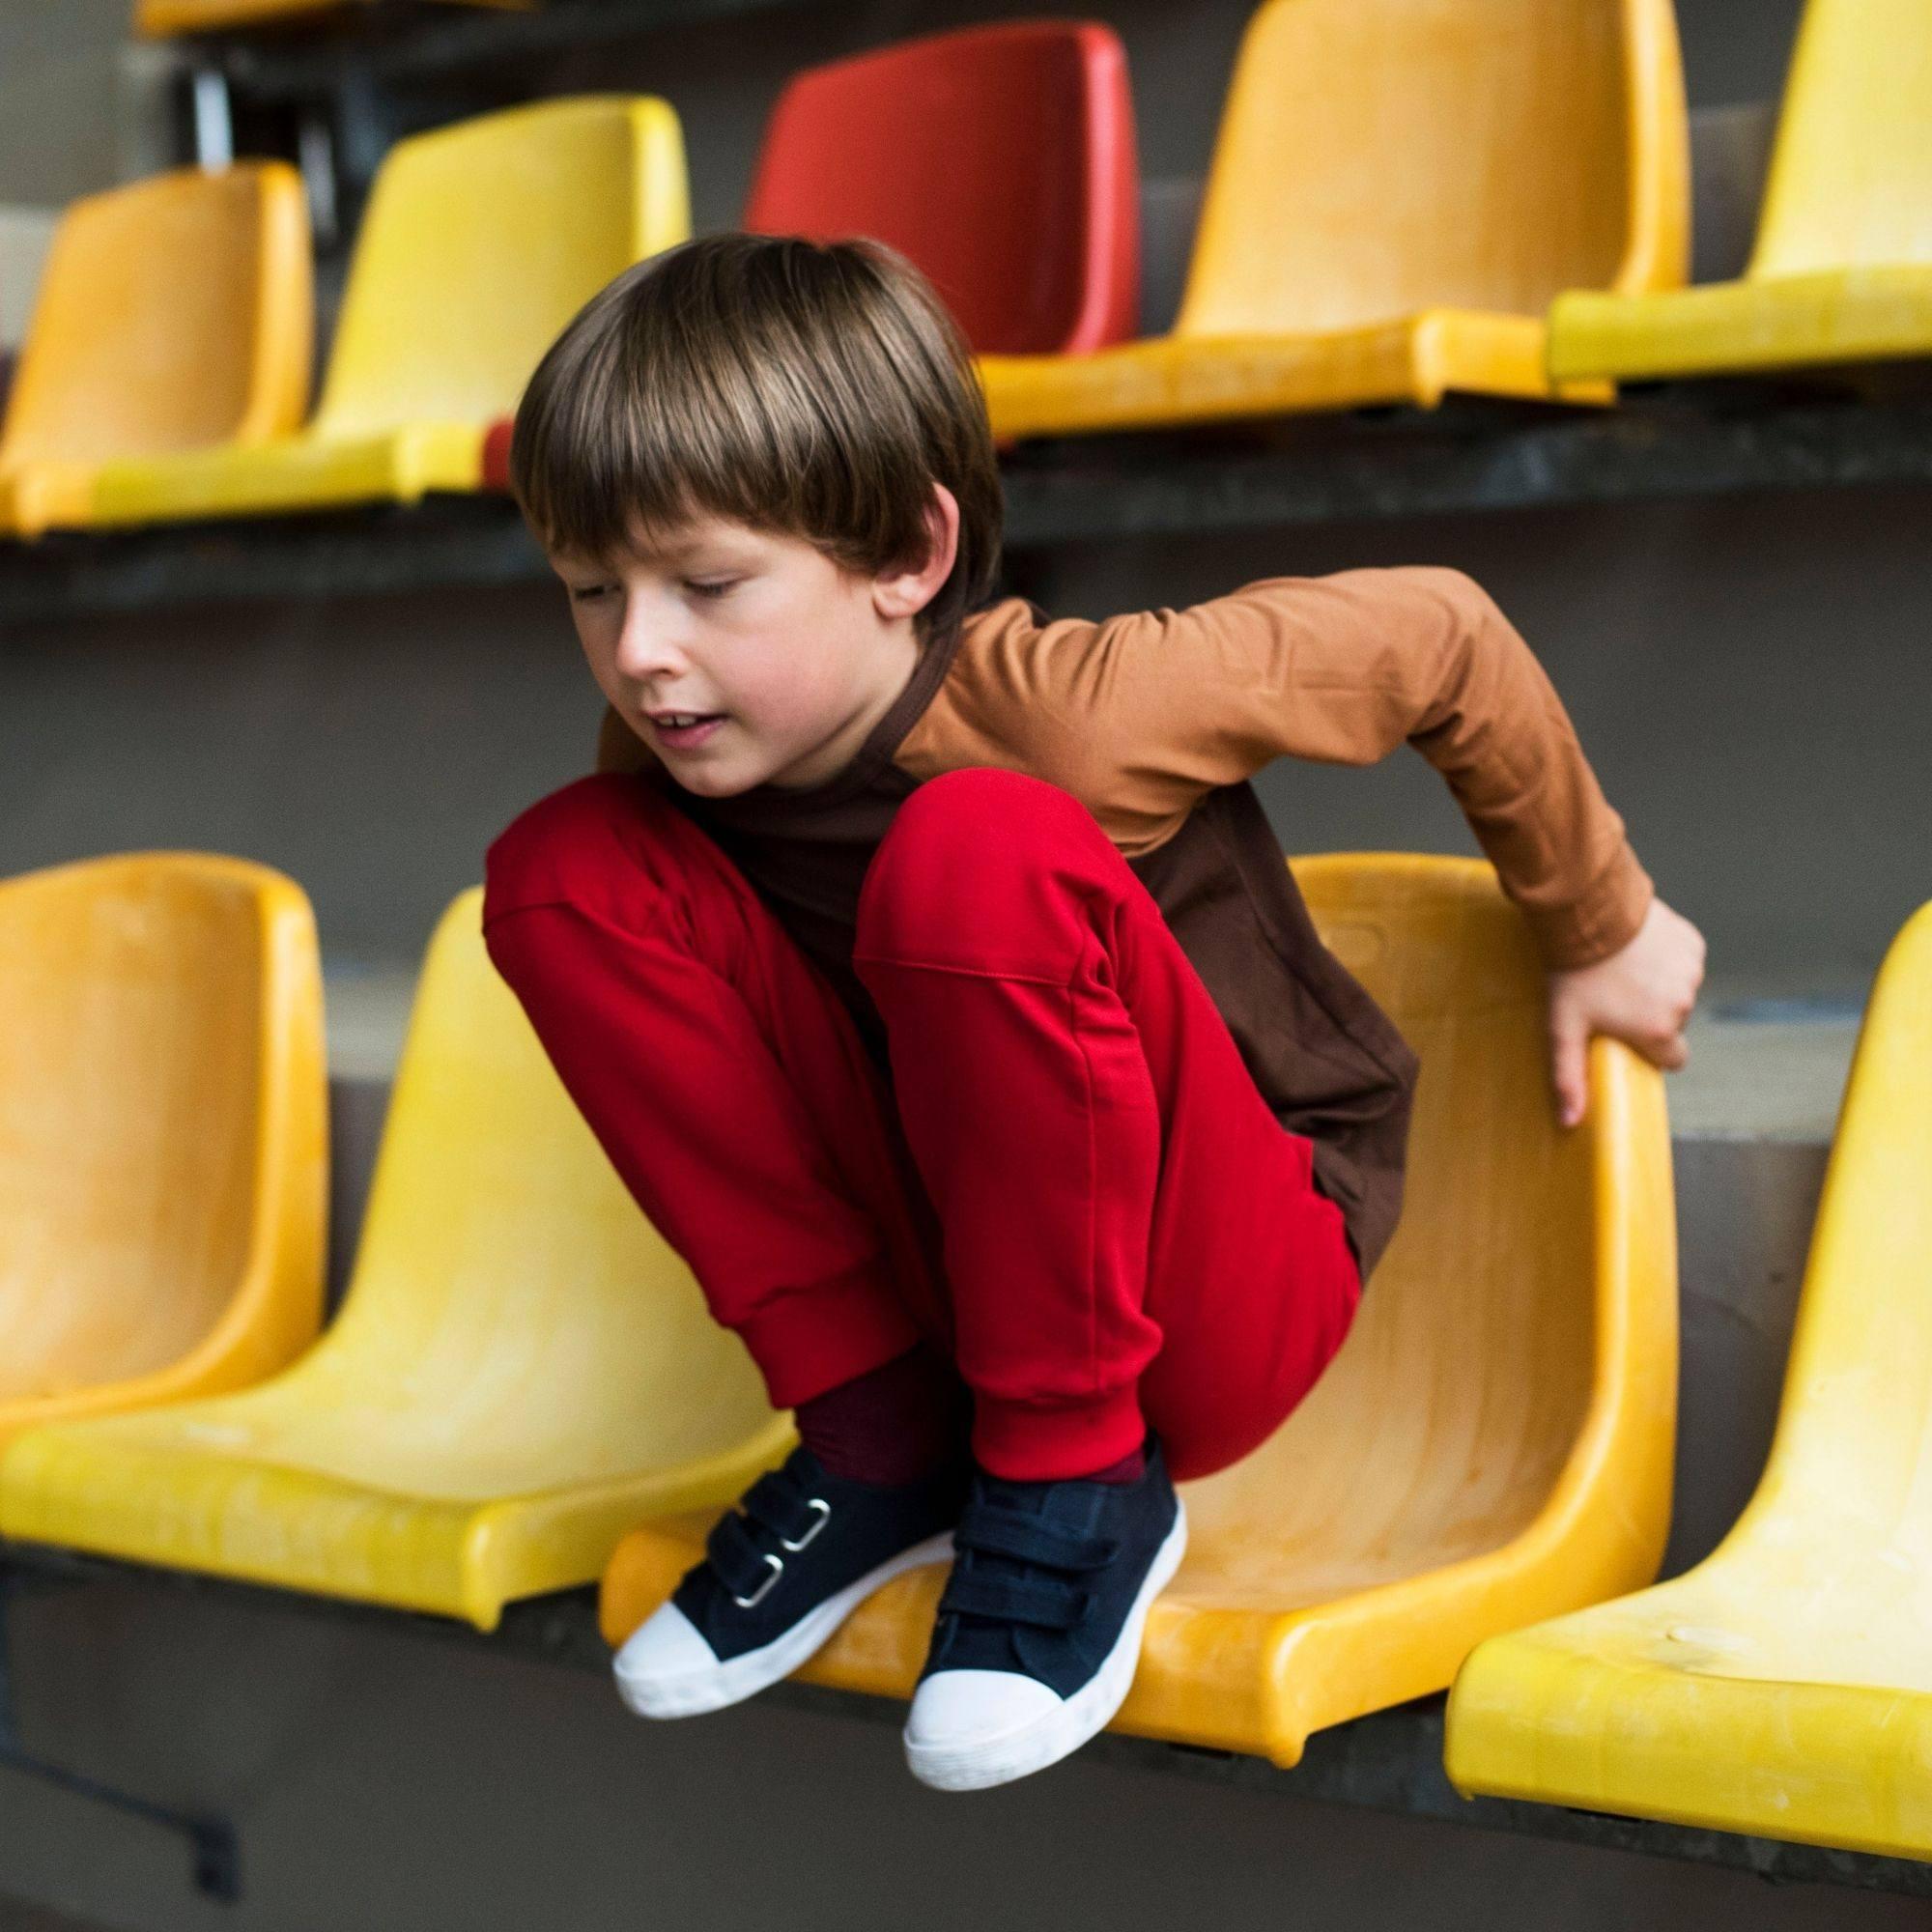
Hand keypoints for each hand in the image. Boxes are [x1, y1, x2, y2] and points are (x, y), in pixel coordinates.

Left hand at [1547, 895, 1706, 1127]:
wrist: (1590, 912)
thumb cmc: (1575, 973)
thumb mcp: (1564, 1028)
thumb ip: (1569, 1077)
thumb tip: (1570, 1123)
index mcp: (1658, 1031)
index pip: (1672, 1058)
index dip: (1652, 1049)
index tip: (1629, 1034)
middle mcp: (1682, 1004)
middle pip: (1673, 1023)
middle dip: (1651, 1015)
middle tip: (1616, 996)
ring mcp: (1691, 971)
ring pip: (1679, 989)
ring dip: (1658, 984)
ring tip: (1624, 969)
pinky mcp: (1692, 943)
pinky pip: (1684, 959)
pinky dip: (1666, 956)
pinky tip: (1638, 947)